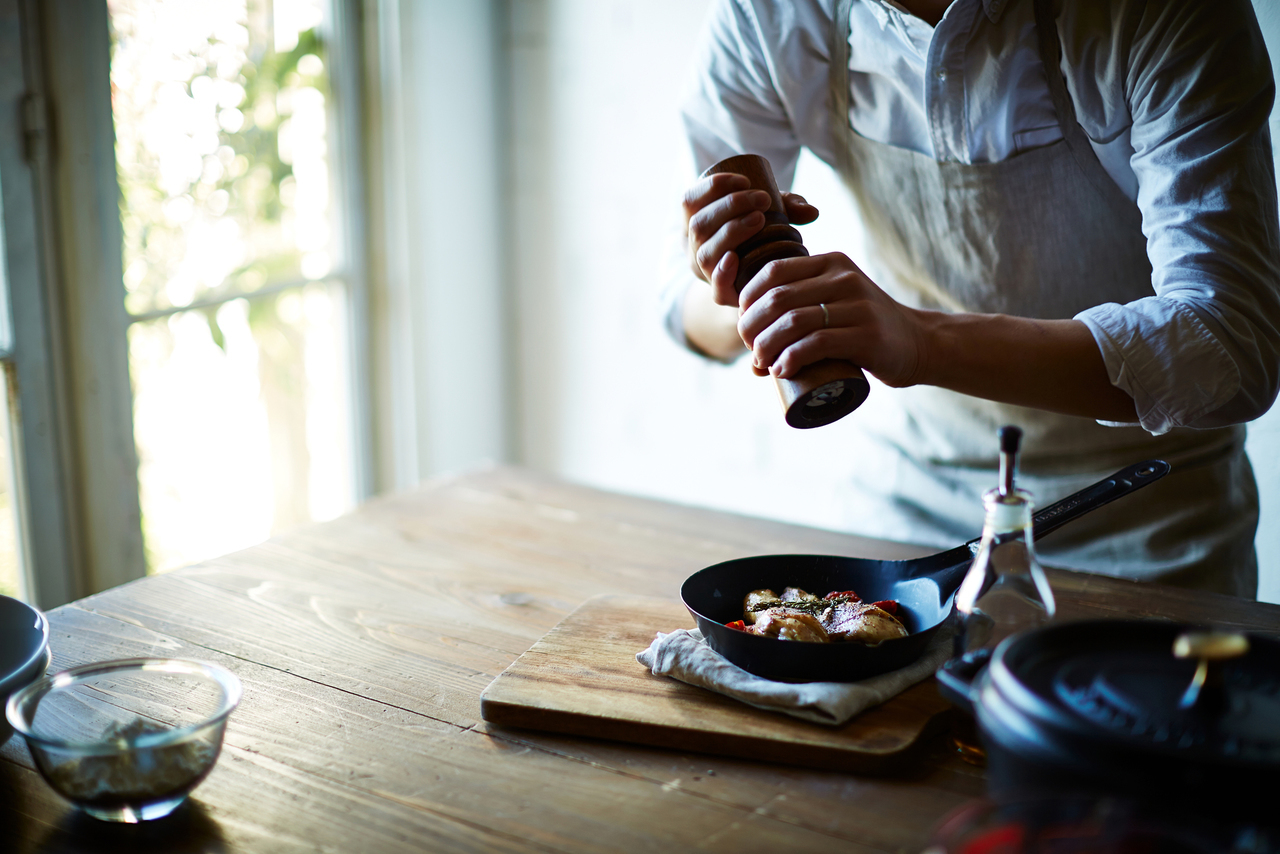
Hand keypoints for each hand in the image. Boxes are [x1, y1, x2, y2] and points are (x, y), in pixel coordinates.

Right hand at [682, 174, 817, 307]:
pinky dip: (723, 273)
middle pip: (699, 225)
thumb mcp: (767, 214)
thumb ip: (787, 208)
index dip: (712, 187)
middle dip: (730, 206)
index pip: (690, 200)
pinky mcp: (721, 294)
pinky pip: (715, 288)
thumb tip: (813, 212)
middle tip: (762, 199)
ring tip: (759, 219)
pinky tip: (735, 258)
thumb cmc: (758, 235)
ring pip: (706, 253)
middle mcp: (694, 248)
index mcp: (695, 221)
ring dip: (731, 232)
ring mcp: (705, 273)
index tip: (744, 180)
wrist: (754, 275)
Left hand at [736, 252, 926, 387]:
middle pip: (777, 298)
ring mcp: (857, 306)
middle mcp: (843, 278)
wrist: (917, 344)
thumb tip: (751, 355)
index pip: (772, 271)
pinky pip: (816, 344)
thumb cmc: (863, 330)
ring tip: (762, 364)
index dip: (748, 300)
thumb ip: (800, 313)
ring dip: (766, 347)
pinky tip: (781, 370)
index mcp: (831, 263)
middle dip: (752, 327)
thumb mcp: (835, 304)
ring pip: (792, 322)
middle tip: (752, 350)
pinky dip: (791, 359)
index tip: (745, 327)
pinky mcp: (866, 335)